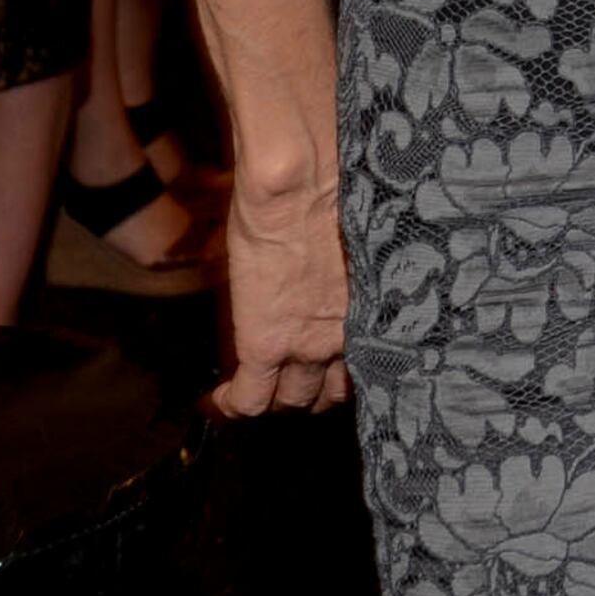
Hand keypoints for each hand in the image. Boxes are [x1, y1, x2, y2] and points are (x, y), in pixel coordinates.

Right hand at [214, 177, 352, 414]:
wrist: (303, 189)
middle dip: (312, 391)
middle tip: (294, 378)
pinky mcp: (266, 344)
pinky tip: (220, 400)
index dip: (341, 378)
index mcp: (374, 315)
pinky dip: (232, 405)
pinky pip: (249, 398)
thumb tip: (339, 283)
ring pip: (293, 401)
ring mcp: (307, 345)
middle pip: (330, 392)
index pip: (363, 370)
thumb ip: (351, 282)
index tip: (329, 376)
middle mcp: (349, 337)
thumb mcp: (359, 253)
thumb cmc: (337, 200)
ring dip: (276, 399)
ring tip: (259, 388)